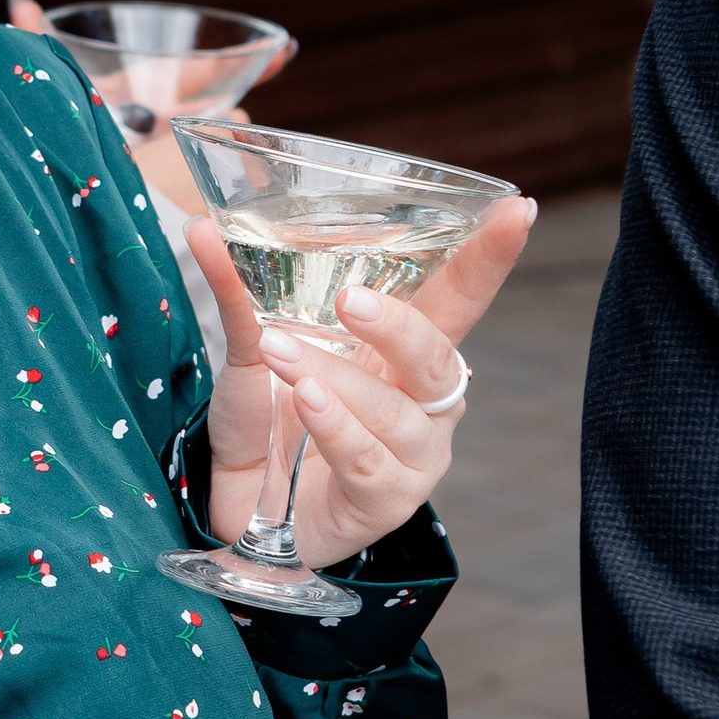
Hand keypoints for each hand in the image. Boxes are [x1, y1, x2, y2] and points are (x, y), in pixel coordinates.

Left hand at [189, 191, 534, 570]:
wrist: (240, 508)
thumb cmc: (266, 424)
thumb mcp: (251, 352)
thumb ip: (239, 296)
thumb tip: (200, 225)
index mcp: (405, 354)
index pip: (458, 299)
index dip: (487, 259)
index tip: (517, 210)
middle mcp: (423, 402)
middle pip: (439, 356)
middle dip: (400, 327)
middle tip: (353, 301)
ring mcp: (413, 456)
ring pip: (396, 412)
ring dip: (339, 380)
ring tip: (284, 356)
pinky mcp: (387, 502)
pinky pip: (369, 461)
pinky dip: (337, 428)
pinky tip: (308, 402)